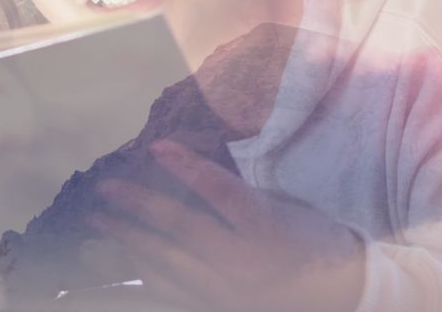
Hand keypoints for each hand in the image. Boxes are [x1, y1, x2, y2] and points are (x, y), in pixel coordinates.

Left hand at [89, 140, 364, 311]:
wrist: (342, 297)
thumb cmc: (318, 242)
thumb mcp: (288, 208)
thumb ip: (243, 194)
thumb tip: (195, 167)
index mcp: (266, 229)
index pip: (219, 191)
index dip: (186, 167)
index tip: (155, 146)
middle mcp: (243, 262)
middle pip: (181, 229)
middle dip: (137, 206)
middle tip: (104, 187)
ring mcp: (227, 292)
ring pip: (167, 265)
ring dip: (129, 241)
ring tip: (98, 223)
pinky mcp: (218, 309)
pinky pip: (171, 293)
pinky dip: (145, 275)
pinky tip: (127, 259)